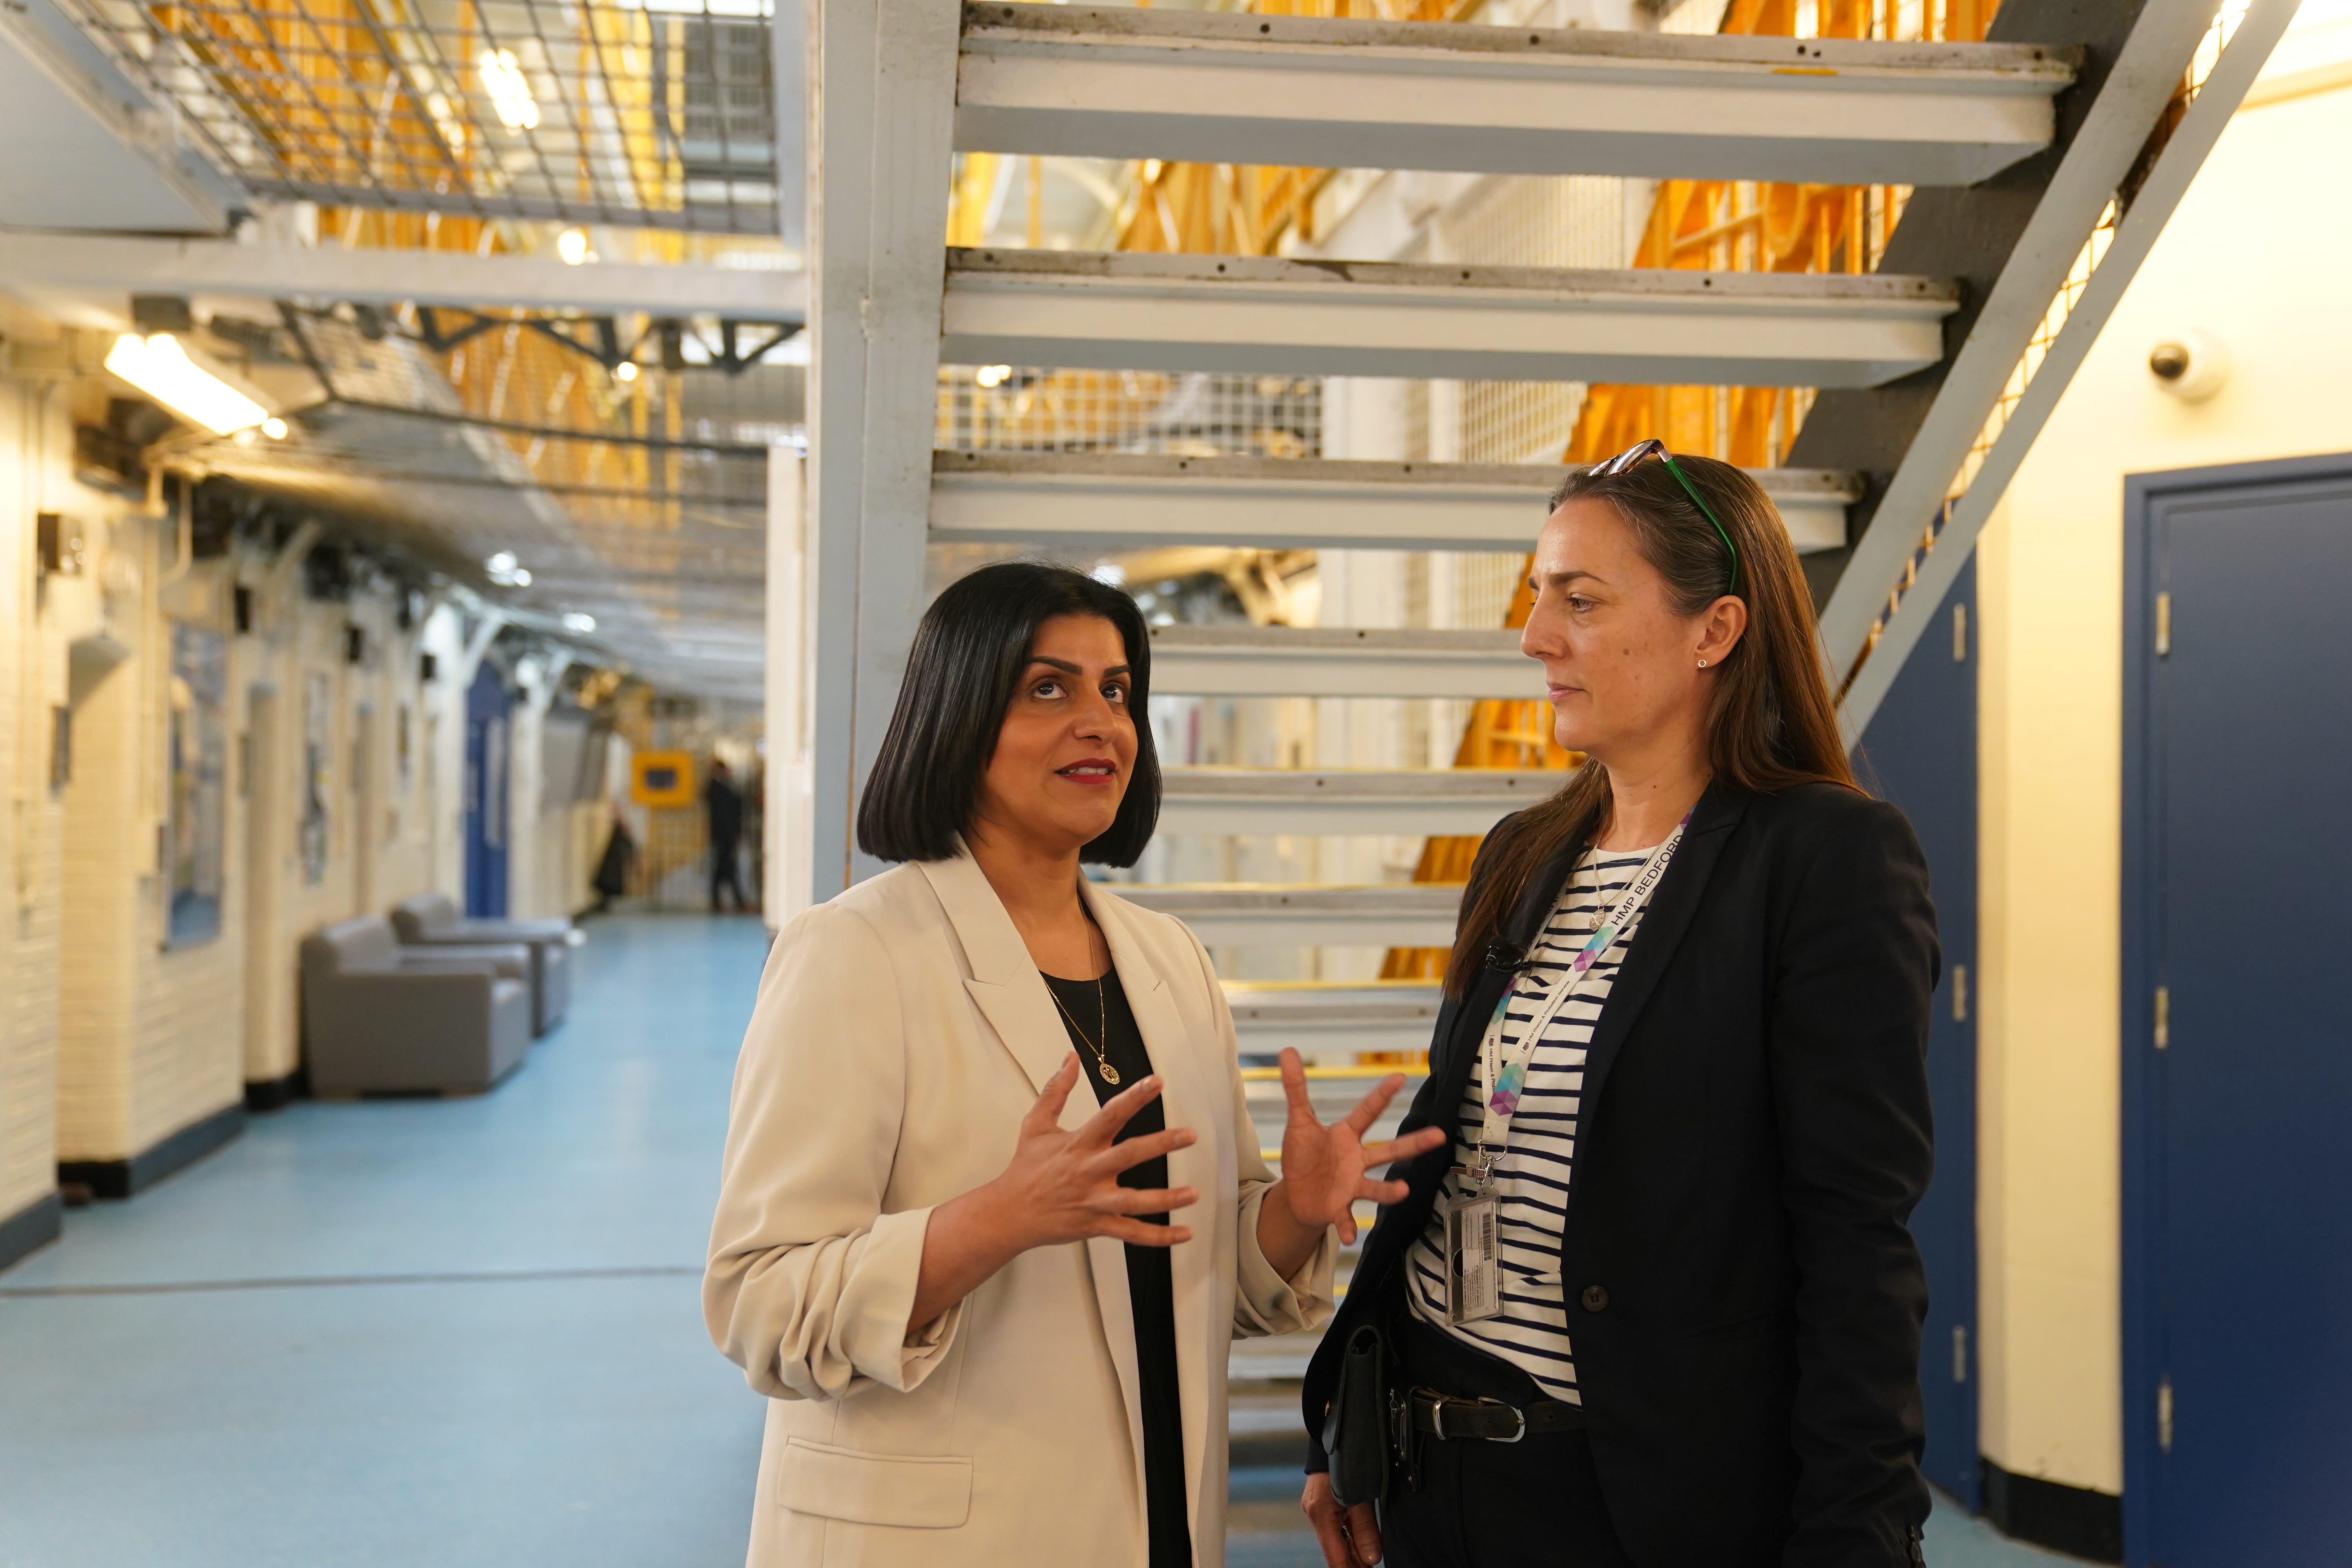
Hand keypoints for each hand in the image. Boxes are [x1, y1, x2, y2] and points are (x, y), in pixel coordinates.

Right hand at [908, 1055, 1198, 1332]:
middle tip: (1190, 1135)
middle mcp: (1088, 1171)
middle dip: (1160, 1144)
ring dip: (1166, 1198)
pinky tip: (1184, 1233)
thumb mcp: (1036, 1124)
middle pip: (1128, 1155)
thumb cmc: (1025, 1168)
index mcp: (1078, 1144)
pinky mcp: (1096, 1225)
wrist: (1008, 1213)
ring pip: (1134, 1201)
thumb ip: (1055, 1090)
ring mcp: (1093, 1201)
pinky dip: (1158, 1236)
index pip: (1110, 1115)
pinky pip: (1130, 1232)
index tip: (1157, 1082)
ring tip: (1194, 1193)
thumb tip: (1070, 1058)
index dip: (1134, 1097)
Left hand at [1273, 1048, 1446, 1244]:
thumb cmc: (1304, 1155)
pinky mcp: (1339, 1207)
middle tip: (1439, 1135)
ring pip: (1375, 1187)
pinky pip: (1346, 1217)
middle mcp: (1356, 1160)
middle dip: (1414, 1143)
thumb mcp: (1298, 1121)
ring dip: (1389, 1190)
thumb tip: (1287, 1049)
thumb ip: (1295, 1088)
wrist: (1298, 1193)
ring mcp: (1351, 1185)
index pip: (1367, 1111)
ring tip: (1403, 1191)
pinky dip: (1348, 1226)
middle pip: (1389, 1150)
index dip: (1382, 1094)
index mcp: (1346, 1135)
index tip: (1400, 1076)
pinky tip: (1349, 1237)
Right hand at [1303, 1471, 1381, 1566]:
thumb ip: (1365, 1529)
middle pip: (1334, 1550)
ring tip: (1368, 1565)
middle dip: (1352, 1564)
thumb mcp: (1360, 1497)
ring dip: (1352, 1553)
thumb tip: (1372, 1559)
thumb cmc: (1346, 1462)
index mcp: (1321, 1515)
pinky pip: (1335, 1527)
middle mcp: (1315, 1514)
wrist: (1333, 1436)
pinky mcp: (1321, 1502)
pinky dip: (1348, 1539)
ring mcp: (1316, 1508)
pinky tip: (1361, 1547)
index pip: (1333, 1557)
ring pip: (1335, 1539)